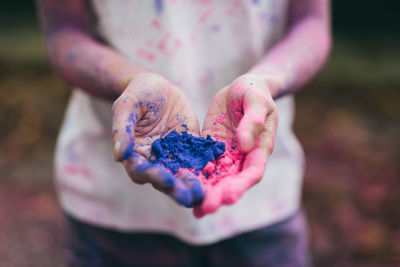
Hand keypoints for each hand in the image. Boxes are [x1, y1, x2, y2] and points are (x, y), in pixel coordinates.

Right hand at [112, 73, 203, 206]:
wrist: (160, 87)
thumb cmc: (138, 94)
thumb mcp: (127, 106)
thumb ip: (122, 129)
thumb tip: (118, 155)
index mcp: (135, 154)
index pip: (142, 171)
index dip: (153, 176)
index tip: (166, 180)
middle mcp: (154, 160)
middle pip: (164, 180)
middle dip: (176, 189)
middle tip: (189, 198)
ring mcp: (174, 156)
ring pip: (182, 174)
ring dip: (192, 185)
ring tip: (204, 195)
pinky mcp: (191, 149)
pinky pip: (199, 161)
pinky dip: (207, 169)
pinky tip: (218, 176)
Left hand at [194, 74, 278, 216]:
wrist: (240, 88)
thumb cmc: (254, 91)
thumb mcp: (256, 100)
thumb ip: (253, 120)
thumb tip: (245, 144)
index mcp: (260, 147)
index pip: (253, 171)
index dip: (242, 185)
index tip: (229, 197)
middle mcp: (244, 157)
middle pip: (234, 181)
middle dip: (220, 196)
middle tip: (206, 208)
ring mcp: (227, 155)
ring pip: (218, 178)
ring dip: (208, 194)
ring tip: (196, 210)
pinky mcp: (212, 149)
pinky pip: (204, 165)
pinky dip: (197, 177)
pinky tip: (185, 188)